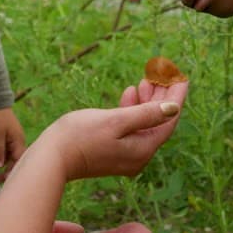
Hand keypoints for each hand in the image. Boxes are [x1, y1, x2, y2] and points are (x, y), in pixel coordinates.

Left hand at [0, 108, 26, 182]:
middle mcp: (18, 141)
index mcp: (18, 141)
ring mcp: (14, 139)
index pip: (18, 160)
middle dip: (9, 170)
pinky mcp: (8, 137)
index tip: (2, 179)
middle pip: (16, 160)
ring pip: (12, 156)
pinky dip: (3, 157)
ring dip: (6, 164)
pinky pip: (8, 151)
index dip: (11, 171)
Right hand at [44, 78, 188, 180]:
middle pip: (158, 122)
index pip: (168, 120)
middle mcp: (137, 156)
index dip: (176, 96)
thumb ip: (146, 114)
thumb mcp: (116, 121)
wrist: (51, 159)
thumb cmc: (80, 136)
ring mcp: (124, 156)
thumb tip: (174, 108)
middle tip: (165, 73)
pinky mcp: (111, 152)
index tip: (181, 76)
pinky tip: (129, 94)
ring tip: (147, 79)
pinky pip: (130, 129)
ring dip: (146, 101)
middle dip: (162, 96)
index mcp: (142, 149)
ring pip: (144, 124)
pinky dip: (132, 110)